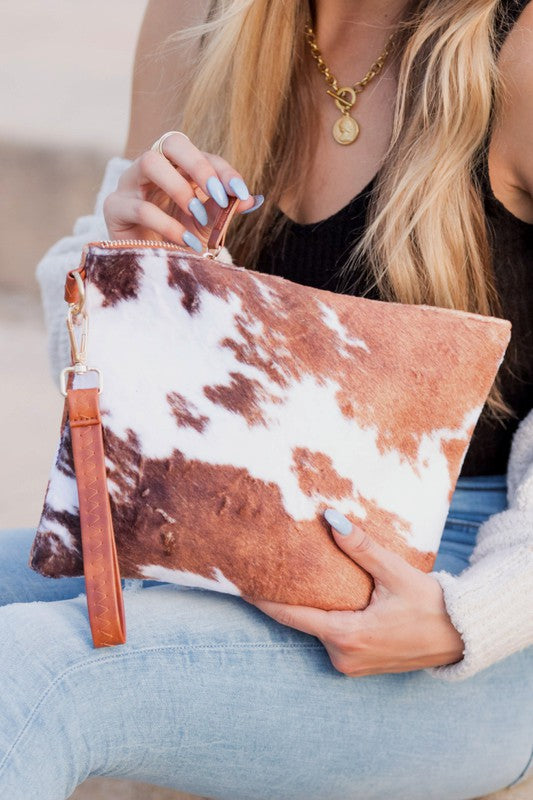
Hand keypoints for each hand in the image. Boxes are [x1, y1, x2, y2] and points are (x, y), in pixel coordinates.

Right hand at [103, 132, 263, 250]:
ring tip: (198, 216)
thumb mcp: (208, 225)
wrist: (150, 267)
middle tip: (219, 196)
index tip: (241, 192)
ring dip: (179, 188)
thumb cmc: (180, 240)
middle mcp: (153, 167)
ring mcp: (130, 183)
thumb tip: (253, 199)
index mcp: (178, 167)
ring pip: (150, 162)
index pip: (202, 155)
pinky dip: (168, 226)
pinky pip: (141, 207)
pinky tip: (186, 243)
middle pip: (172, 143)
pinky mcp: (114, 207)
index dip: (224, 171)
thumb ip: (226, 210)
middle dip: (200, 167)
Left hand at [243, 512, 464, 676]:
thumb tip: (330, 519)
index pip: (291, 615)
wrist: (460, 636)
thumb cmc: (430, 604)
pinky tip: (332, 598)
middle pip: (303, 621)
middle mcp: (343, 657)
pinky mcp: (358, 665)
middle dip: (288, 596)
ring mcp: (350, 664)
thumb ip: (360, 547)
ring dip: (312, 607)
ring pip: (318, 629)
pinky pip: (332, 638)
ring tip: (299, 576)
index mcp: (347, 636)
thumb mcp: (395, 572)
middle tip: (269, 567)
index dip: (264, 599)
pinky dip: (328, 619)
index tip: (239, 584)